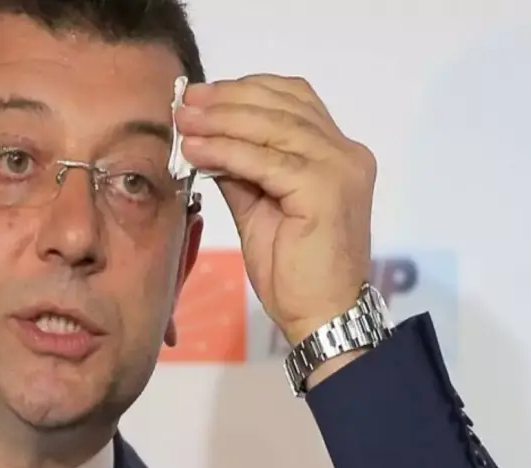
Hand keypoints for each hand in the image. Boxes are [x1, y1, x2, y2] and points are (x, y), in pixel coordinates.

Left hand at [176, 74, 376, 345]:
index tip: (201, 95)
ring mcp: (340, 169)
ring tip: (184, 121)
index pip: (292, 99)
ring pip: (273, 126)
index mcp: (337, 152)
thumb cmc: (292, 268)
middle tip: (184, 101)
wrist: (320, 314)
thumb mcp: (259, 206)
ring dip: (221, 120)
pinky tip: (196, 151)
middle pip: (282, 104)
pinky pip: (266, 161)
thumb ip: (240, 170)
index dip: (244, 90)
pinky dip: (226, 151)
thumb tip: (205, 139)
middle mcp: (346, 153)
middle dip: (226, 99)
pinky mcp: (325, 190)